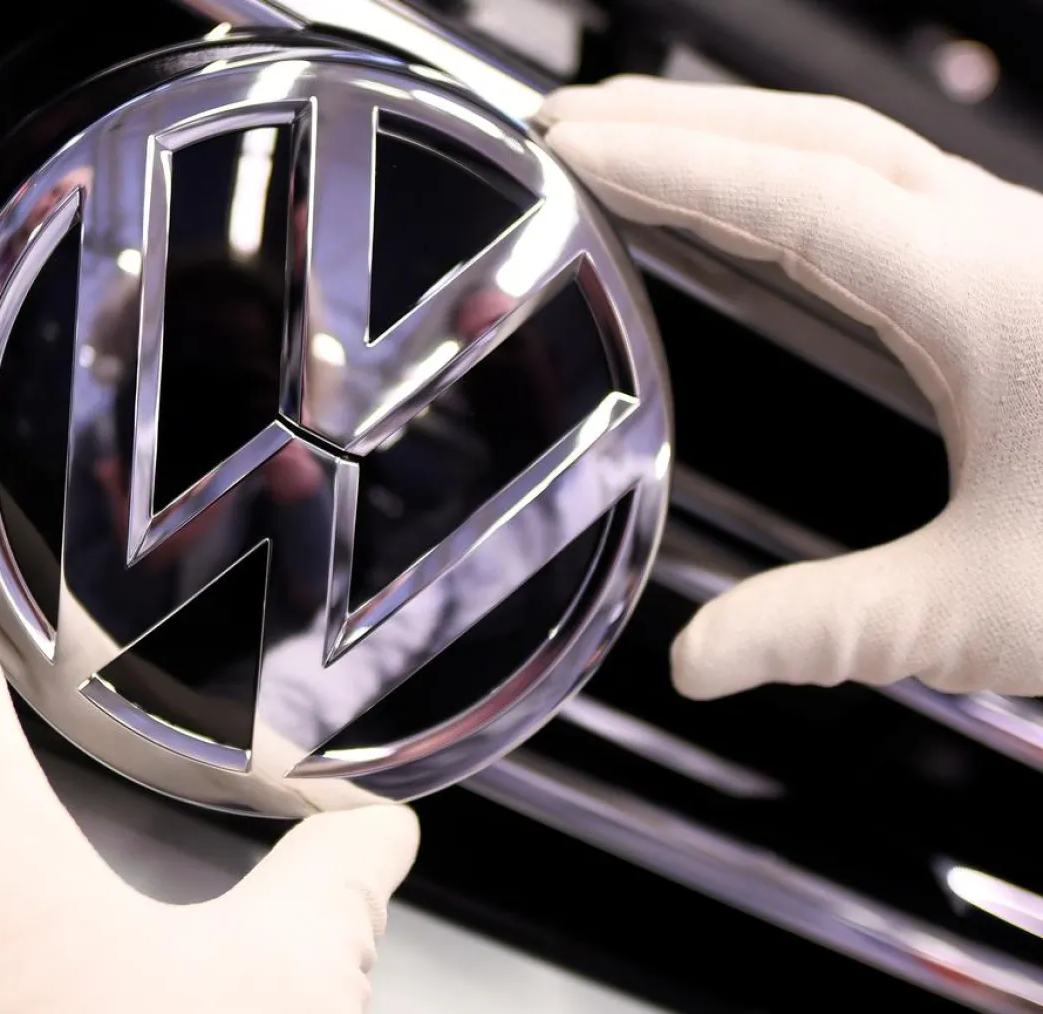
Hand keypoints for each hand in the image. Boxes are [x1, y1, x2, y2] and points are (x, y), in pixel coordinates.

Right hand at [541, 76, 1042, 699]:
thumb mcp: (988, 607)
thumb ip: (830, 626)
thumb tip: (700, 660)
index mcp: (983, 298)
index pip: (790, 200)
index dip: (668, 167)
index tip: (573, 147)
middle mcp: (1001, 245)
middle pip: (814, 137)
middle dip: (681, 120)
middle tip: (570, 122)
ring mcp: (1018, 247)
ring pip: (855, 151)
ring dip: (737, 136)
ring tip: (635, 145)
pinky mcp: (1025, 273)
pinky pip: (888, 189)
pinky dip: (793, 175)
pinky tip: (758, 211)